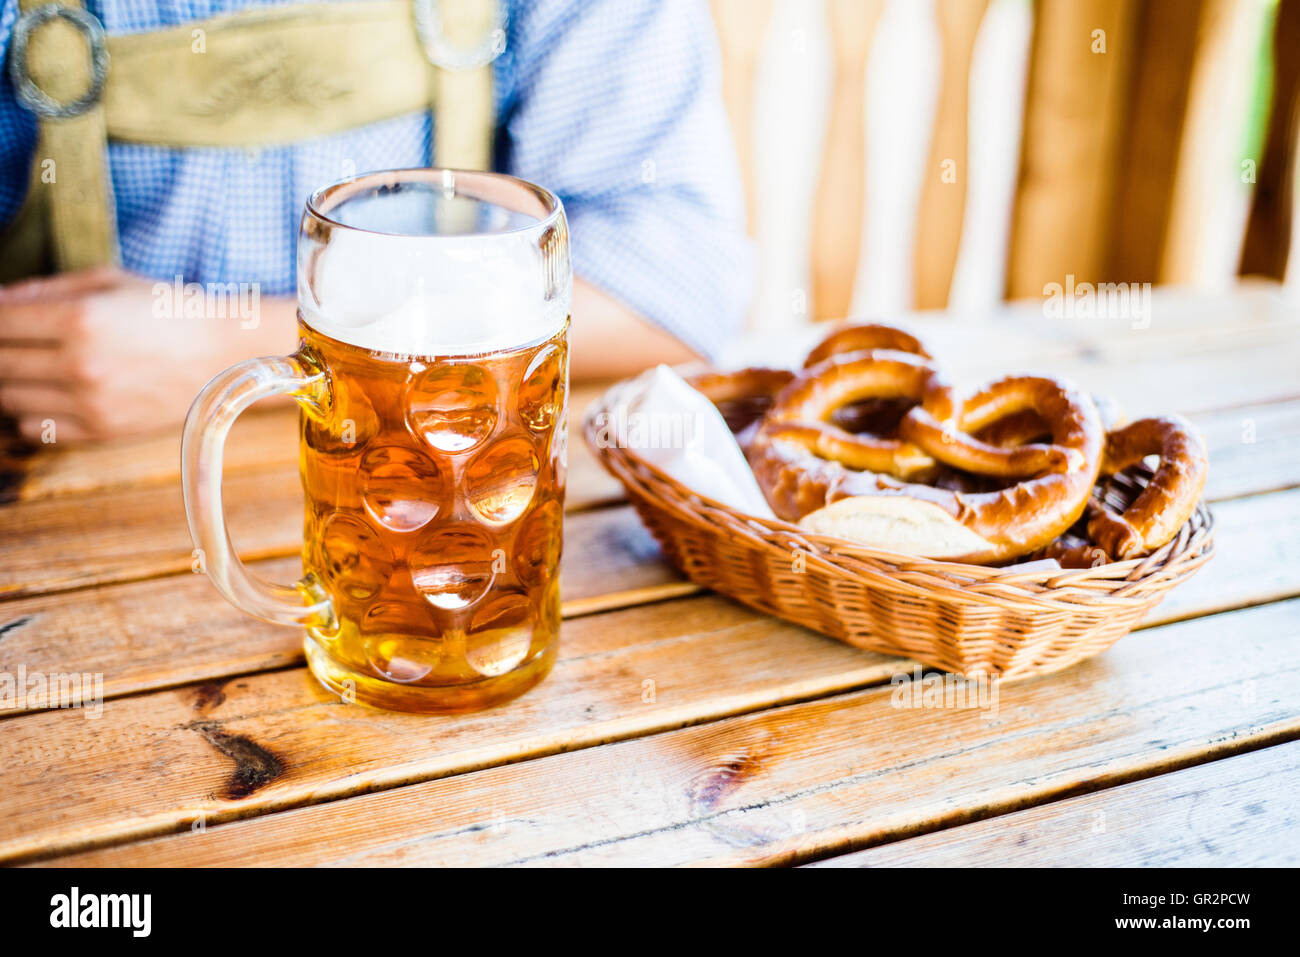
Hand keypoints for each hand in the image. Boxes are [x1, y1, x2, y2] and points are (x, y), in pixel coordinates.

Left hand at [0, 267, 295, 441]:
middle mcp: (80, 364)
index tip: (1, 319)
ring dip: (7, 381)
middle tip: (12, 343)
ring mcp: (90, 403)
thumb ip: (47, 289)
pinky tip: (46, 392)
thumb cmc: (170, 311)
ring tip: (27, 366)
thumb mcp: (111, 280)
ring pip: (8, 398)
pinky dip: (27, 411)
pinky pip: (35, 427)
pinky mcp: (102, 430)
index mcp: (79, 319)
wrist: (225, 356)